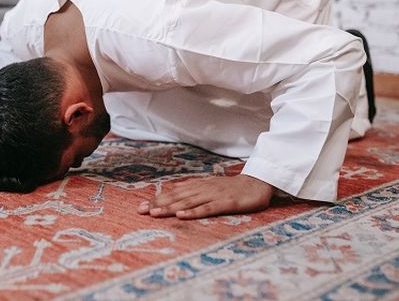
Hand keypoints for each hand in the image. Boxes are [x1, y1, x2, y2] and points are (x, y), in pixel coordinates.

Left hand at [137, 174, 273, 218]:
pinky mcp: (226, 203)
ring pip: (188, 202)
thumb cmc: (231, 188)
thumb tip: (172, 193)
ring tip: (155, 213)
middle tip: (141, 211)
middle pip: (177, 197)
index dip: (157, 199)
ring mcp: (214, 195)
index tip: (141, 207)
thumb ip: (192, 191)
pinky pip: (207, 208)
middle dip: (158, 204)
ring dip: (171, 208)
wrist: (257, 183)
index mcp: (198, 186)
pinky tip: (182, 216)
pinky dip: (193, 212)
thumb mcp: (209, 187)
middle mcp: (202, 189)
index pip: (174, 193)